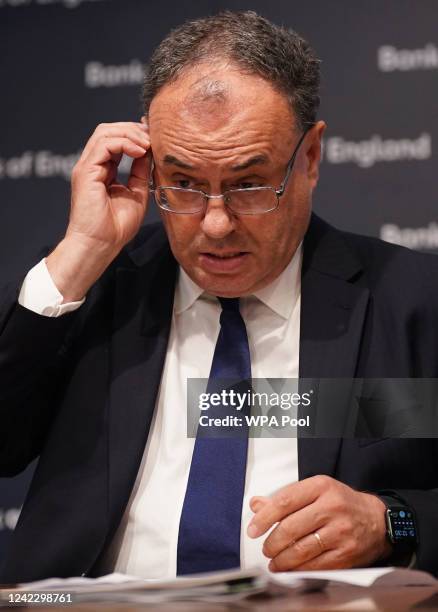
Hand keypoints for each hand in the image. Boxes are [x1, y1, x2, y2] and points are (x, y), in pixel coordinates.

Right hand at [67, 121, 150, 252]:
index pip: (116, 140)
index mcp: (103, 170)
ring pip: (105, 132)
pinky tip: (139, 151)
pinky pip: (103, 144)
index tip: (155, 137)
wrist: (100, 244)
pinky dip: (123, 143)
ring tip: (147, 144)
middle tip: (153, 137)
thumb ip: (141, 171)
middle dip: (134, 129)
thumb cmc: (116, 227)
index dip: (136, 134)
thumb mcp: (137, 193)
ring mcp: (87, 167)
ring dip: (130, 134)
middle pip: (109, 130)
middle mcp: (93, 165)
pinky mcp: (85, 171)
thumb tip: (150, 152)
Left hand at [247, 475, 391, 570]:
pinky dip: (298, 569)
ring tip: (274, 561)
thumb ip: (286, 498)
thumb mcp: (316, 491)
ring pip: (301, 549)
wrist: (377, 520)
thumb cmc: (341, 503)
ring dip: (281, 559)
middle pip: (290, 528)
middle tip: (265, 548)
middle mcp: (331, 507)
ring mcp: (340, 532)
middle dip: (272, 542)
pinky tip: (290, 569)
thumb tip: (256, 505)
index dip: (264, 518)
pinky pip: (315, 565)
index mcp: (321, 487)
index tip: (253, 529)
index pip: (284, 502)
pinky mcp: (346, 554)